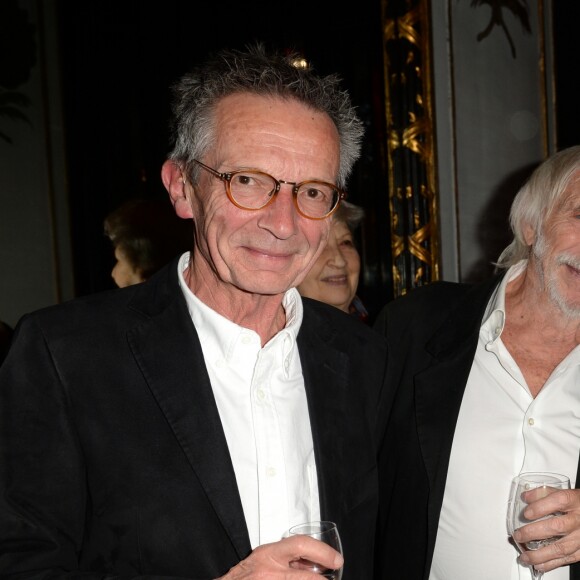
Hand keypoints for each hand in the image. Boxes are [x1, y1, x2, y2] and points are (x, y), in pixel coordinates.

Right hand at [216, 534, 343, 578]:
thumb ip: (285, 557)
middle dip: (323, 579)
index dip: (322, 552)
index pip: (300, 545)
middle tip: (334, 573)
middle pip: (306, 577)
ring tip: (320, 579)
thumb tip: (315, 562)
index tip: (336, 559)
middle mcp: (268, 572)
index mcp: (268, 555)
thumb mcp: (263, 558)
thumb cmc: (241, 576)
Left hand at [514, 487, 579, 571]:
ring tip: (525, 556)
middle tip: (519, 535)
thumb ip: (543, 493)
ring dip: (540, 554)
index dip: (540, 508)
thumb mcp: (564, 493)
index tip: (526, 513)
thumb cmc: (578, 504)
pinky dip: (552, 563)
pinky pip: (568, 558)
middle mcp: (578, 520)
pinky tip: (539, 565)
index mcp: (573, 501)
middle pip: (557, 527)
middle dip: (534, 533)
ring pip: (562, 547)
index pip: (557, 502)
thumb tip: (525, 497)